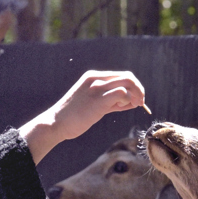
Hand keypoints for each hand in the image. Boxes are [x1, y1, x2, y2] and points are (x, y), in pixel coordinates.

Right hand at [19, 71, 147, 163]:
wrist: (56, 123)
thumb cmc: (74, 117)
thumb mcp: (93, 103)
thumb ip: (111, 101)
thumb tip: (130, 102)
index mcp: (94, 77)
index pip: (121, 75)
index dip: (133, 86)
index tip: (137, 99)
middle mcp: (96, 79)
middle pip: (128, 76)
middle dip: (139, 89)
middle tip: (141, 103)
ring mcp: (97, 88)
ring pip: (127, 82)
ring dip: (136, 94)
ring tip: (136, 105)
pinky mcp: (98, 100)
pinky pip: (122, 93)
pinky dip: (129, 100)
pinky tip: (125, 108)